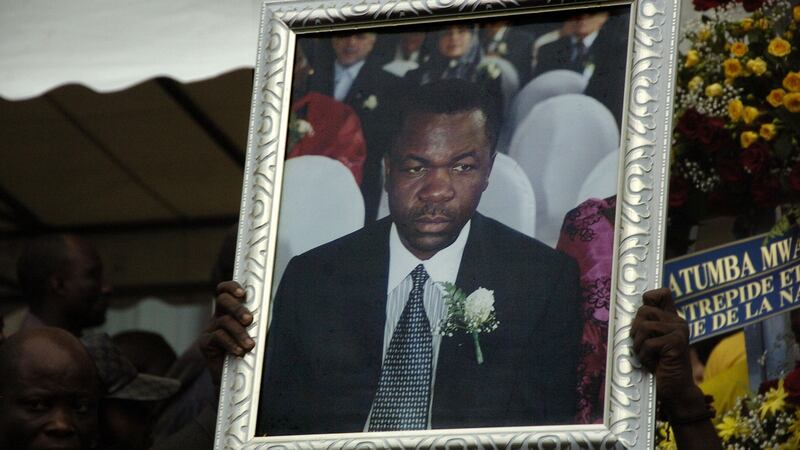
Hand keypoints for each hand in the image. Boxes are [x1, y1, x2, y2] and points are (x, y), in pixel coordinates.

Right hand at [199, 281, 255, 386]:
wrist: (236, 380)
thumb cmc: (250, 354)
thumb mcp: (257, 335)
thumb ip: (260, 324)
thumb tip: (276, 313)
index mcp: (231, 311)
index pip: (226, 291)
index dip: (232, 287)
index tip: (243, 293)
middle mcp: (219, 316)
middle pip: (222, 300)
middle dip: (237, 308)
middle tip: (249, 320)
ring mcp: (210, 329)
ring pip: (224, 321)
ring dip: (239, 333)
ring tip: (250, 345)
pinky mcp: (205, 343)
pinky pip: (217, 337)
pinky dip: (231, 344)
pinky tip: (239, 352)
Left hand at [631, 288, 700, 414]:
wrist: (676, 390)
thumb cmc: (660, 366)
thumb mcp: (650, 342)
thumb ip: (646, 325)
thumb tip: (632, 308)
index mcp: (672, 319)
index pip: (661, 294)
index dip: (649, 297)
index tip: (642, 315)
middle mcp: (678, 321)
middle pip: (643, 311)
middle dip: (636, 331)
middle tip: (644, 348)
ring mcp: (679, 331)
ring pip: (644, 326)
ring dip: (640, 346)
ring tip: (649, 356)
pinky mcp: (677, 342)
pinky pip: (648, 343)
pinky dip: (645, 357)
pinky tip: (655, 364)